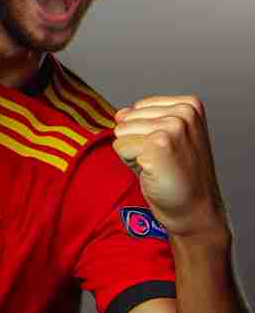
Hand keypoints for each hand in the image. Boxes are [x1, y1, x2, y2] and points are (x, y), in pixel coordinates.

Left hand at [114, 96, 226, 239]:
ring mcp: (174, 127)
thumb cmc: (176, 174)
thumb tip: (120, 113)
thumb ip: (141, 120)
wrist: (193, 208)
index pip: (136, 108)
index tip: (166, 149)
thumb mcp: (163, 137)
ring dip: (133, 153)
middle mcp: (184, 112)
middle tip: (161, 160)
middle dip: (136, 142)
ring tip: (158, 165)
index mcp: (189, 105)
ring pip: (121, 132)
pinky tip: (154, 172)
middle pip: (126, 119)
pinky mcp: (160, 144)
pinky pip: (120, 146)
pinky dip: (131, 162)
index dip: (143, 132)